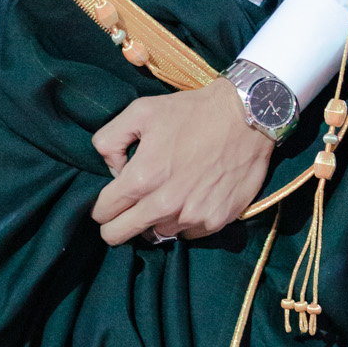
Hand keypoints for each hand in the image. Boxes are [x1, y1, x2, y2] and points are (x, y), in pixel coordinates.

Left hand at [90, 75, 273, 245]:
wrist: (246, 117)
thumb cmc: (192, 112)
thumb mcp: (140, 111)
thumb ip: (110, 140)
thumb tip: (111, 170)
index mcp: (142, 178)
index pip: (103, 214)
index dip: (101, 208)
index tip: (110, 200)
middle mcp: (165, 205)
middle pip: (121, 235)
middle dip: (115, 225)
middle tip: (125, 210)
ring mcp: (192, 216)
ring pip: (156, 234)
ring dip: (154, 220)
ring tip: (166, 195)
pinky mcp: (215, 221)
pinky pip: (187, 233)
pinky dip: (183, 221)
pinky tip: (190, 198)